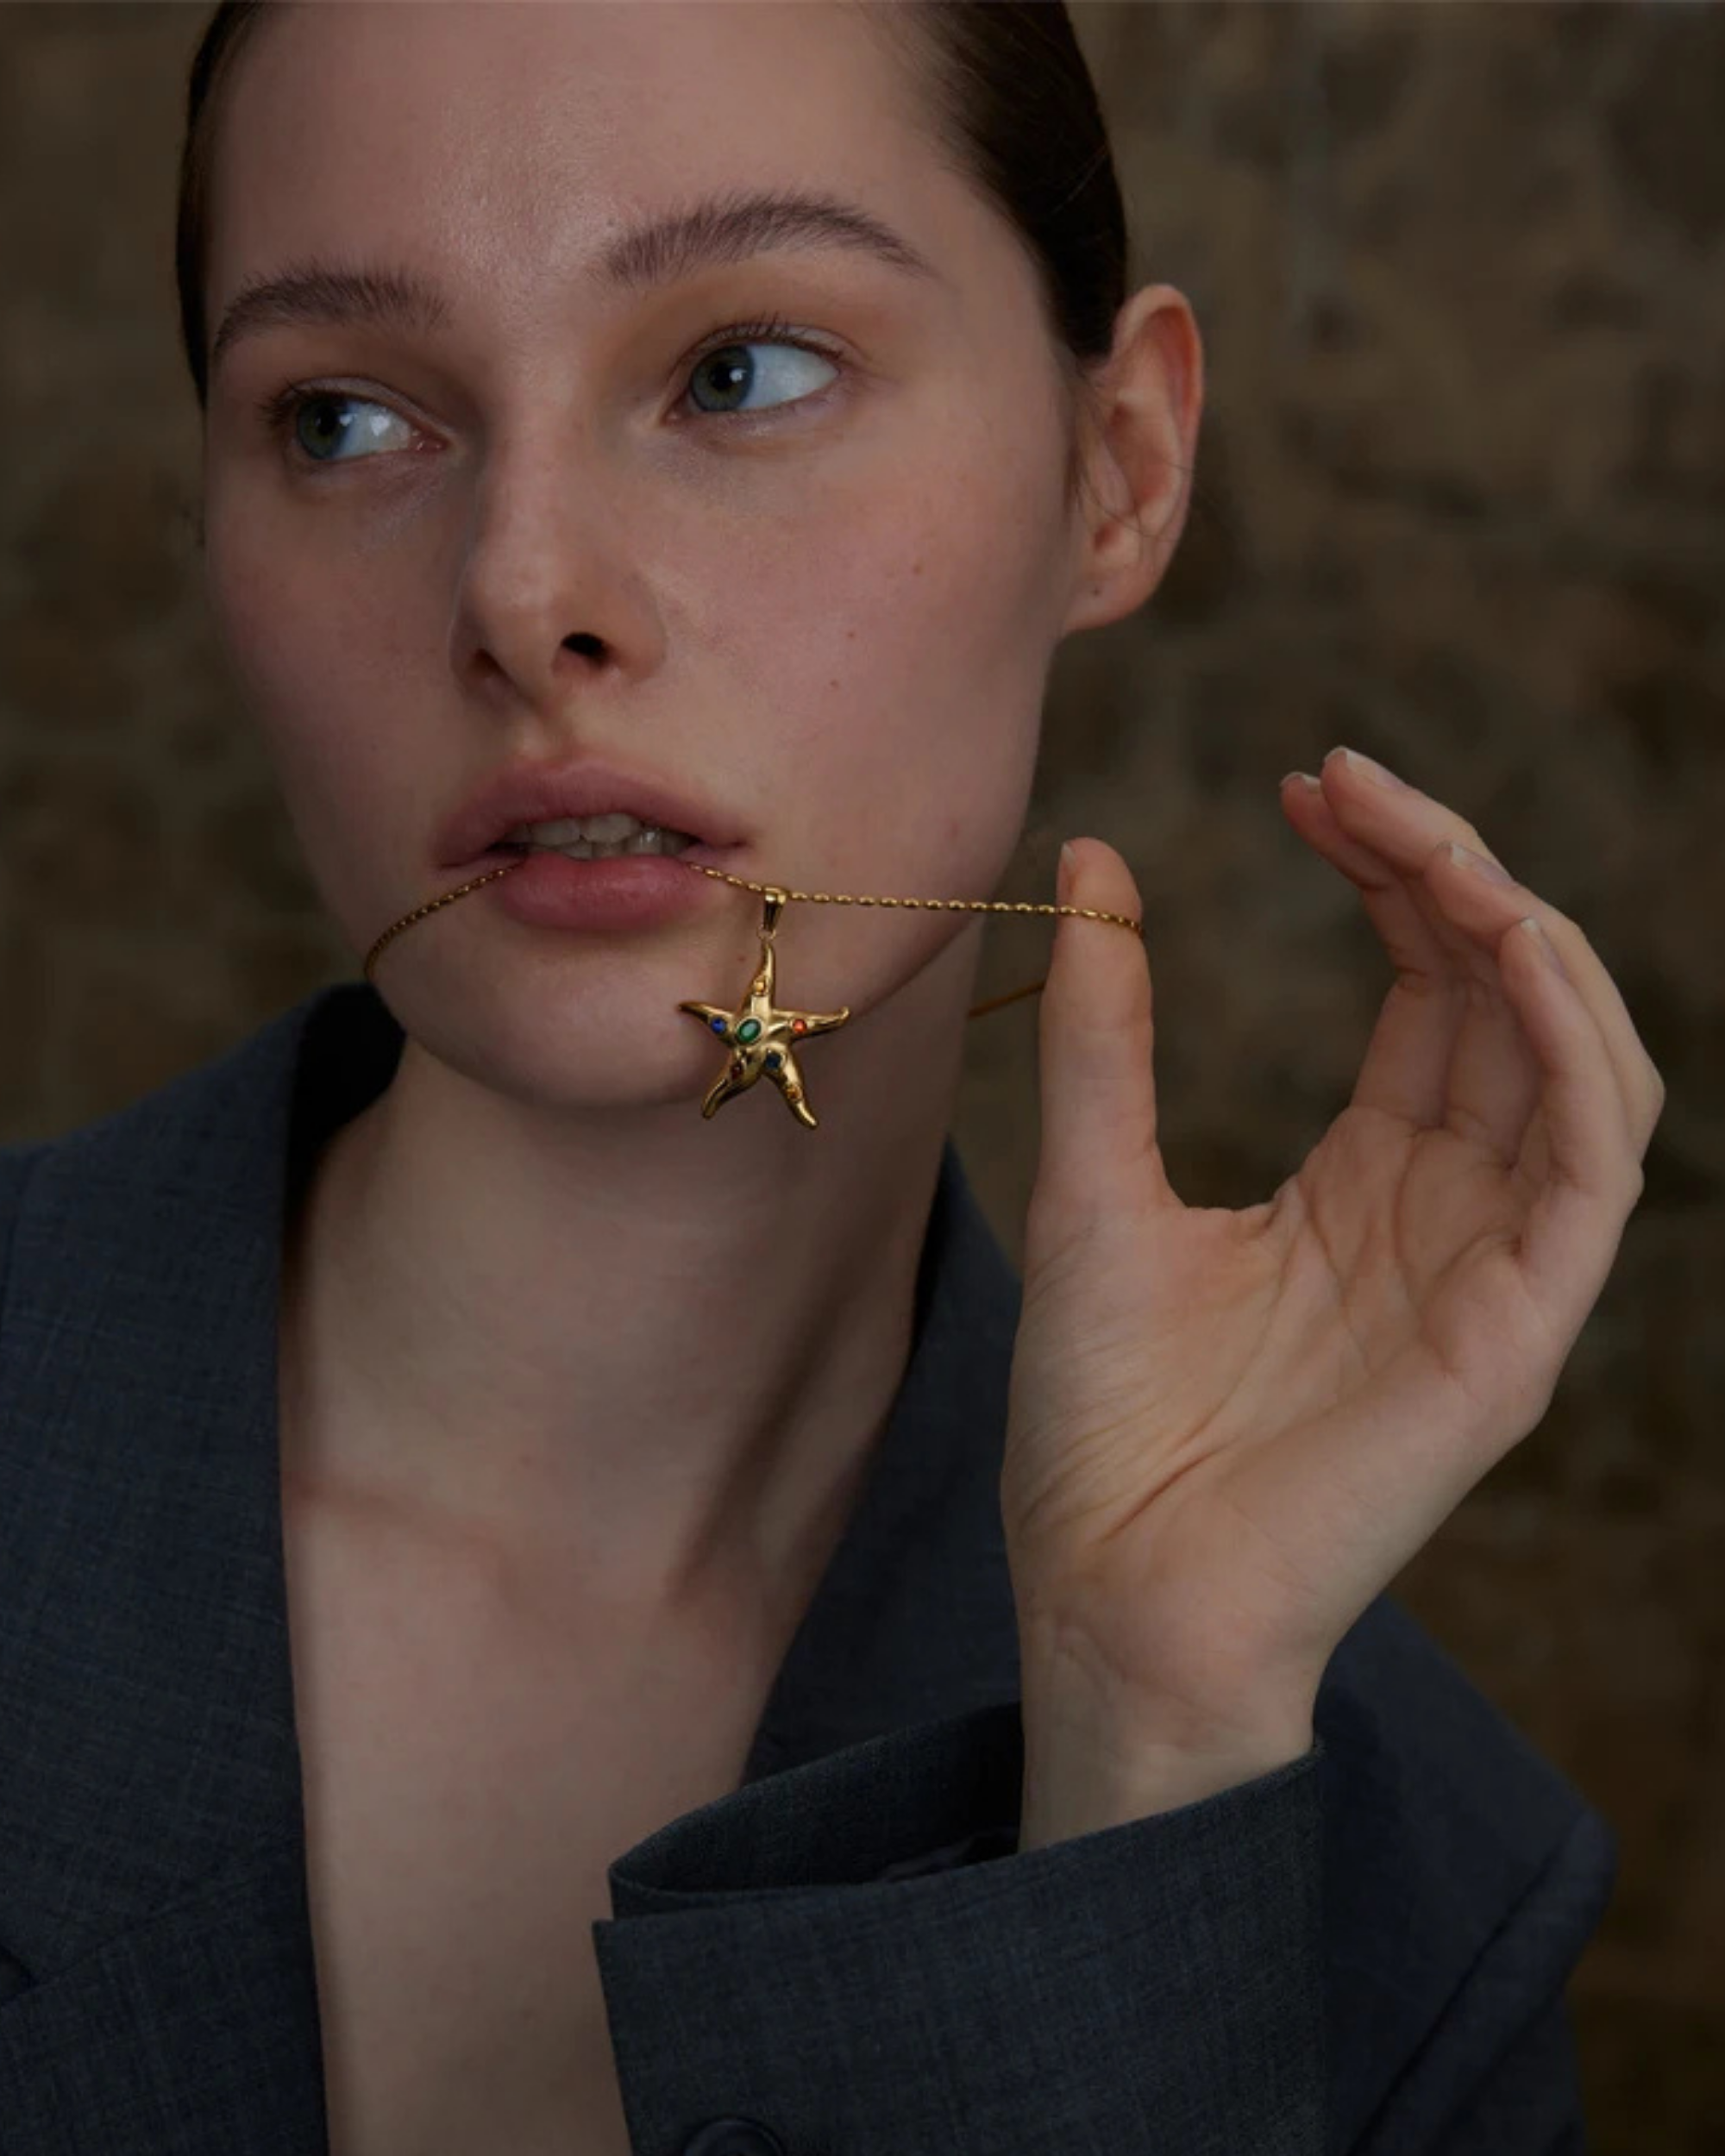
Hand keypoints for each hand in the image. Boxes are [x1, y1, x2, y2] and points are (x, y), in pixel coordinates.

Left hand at [1004, 745, 1665, 1780]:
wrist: (1107, 1591)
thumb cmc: (1099, 1420)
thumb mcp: (1091, 1181)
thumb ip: (1110, 1030)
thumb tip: (1100, 860)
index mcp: (1367, 1182)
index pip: (1426, 991)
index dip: (1387, 875)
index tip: (1305, 783)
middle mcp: (1449, 1213)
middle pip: (1502, 1001)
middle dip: (1443, 872)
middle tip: (1344, 777)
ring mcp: (1493, 1271)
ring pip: (1578, 1062)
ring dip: (1523, 935)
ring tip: (1426, 842)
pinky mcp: (1516, 1334)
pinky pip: (1592, 1164)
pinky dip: (1571, 1044)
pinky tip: (1505, 948)